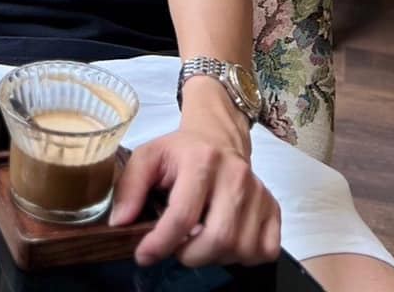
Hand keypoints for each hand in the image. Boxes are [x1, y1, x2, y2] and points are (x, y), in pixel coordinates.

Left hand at [110, 124, 279, 268]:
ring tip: (198, 241)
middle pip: (216, 239)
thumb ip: (130, 187)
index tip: (144, 254)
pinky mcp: (273, 207)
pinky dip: (243, 256)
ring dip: (214, 257)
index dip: (160, 244)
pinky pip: (265, 250)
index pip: (182, 216)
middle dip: (189, 255)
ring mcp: (258, 192)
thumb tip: (120, 222)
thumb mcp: (148, 157)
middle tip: (176, 247)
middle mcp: (235, 175)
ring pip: (240, 250)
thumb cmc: (180, 152)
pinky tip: (225, 241)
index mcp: (201, 160)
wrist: (218, 135)